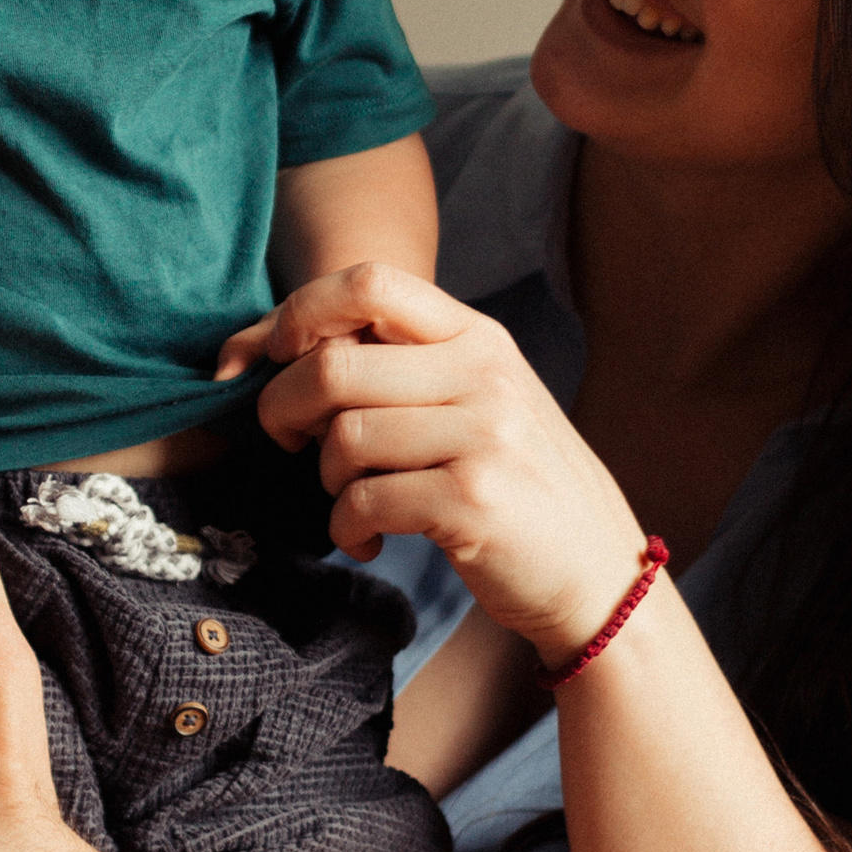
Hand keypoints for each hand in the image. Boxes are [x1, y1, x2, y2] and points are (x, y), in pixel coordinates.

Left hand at [243, 264, 646, 657]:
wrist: (597, 571)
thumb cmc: (511, 482)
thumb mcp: (475, 400)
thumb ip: (396, 365)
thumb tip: (254, 345)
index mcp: (478, 337)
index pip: (369, 281)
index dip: (299, 312)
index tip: (275, 356)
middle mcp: (485, 375)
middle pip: (333, 366)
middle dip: (282, 409)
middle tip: (292, 444)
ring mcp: (485, 437)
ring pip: (343, 439)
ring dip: (325, 480)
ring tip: (351, 501)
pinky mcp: (473, 503)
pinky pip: (363, 502)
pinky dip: (346, 528)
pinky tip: (369, 539)